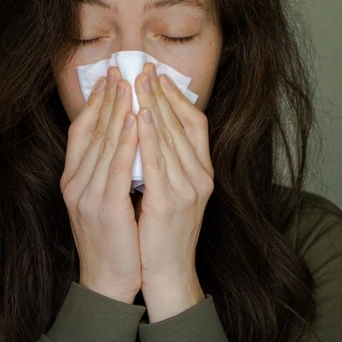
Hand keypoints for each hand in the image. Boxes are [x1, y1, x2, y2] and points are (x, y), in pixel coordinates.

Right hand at [61, 66, 140, 303]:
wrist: (108, 280)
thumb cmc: (114, 241)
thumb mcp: (105, 200)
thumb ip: (109, 171)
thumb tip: (124, 139)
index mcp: (74, 180)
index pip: (81, 130)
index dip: (95, 101)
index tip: (109, 77)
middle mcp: (75, 183)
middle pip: (90, 130)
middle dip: (107, 96)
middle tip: (121, 68)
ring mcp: (86, 194)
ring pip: (102, 142)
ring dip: (117, 110)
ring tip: (130, 84)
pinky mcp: (104, 207)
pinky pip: (115, 166)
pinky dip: (125, 140)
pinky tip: (136, 121)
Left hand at [134, 62, 212, 320]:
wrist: (169, 275)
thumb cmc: (164, 236)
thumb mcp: (173, 194)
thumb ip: (168, 165)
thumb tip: (153, 132)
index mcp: (203, 173)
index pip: (196, 123)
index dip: (177, 97)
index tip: (158, 76)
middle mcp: (200, 177)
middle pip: (183, 124)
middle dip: (161, 93)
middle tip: (144, 67)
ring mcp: (187, 189)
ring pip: (171, 136)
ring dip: (153, 105)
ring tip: (138, 81)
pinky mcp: (169, 202)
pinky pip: (158, 161)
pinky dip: (150, 135)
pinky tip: (140, 116)